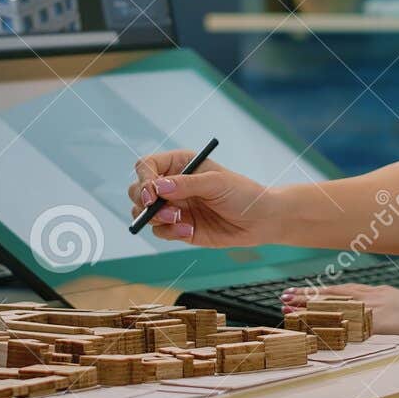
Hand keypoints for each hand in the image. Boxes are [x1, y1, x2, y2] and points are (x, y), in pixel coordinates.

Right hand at [128, 150, 279, 247]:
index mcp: (180, 165)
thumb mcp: (217, 183)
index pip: (147, 166)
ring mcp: (174, 207)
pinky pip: (160, 231)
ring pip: (144, 213)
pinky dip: (170, 232)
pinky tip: (189, 231)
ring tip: (179, 220)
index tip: (152, 192)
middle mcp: (172, 185)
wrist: (260, 221)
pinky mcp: (179, 228)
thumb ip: (187, 184)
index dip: (144, 178)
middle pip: (138, 190)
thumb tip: (158, 187)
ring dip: (155, 218)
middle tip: (156, 208)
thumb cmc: (242, 194)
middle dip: (143, 200)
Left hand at [282, 282, 398, 339]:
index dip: (318, 292)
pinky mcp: (372, 321)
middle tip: (283, 297)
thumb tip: (378, 314)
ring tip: (288, 309)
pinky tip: (311, 326)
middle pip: (330, 295)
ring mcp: (369, 308)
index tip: (299, 291)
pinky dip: (326, 323)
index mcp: (376, 293)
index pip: (341, 290)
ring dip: (308, 307)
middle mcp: (368, 297)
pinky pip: (342, 322)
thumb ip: (387, 306)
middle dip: (306, 297)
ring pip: (331, 306)